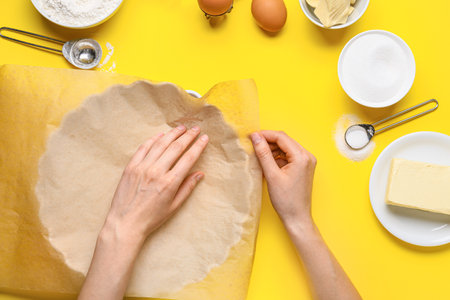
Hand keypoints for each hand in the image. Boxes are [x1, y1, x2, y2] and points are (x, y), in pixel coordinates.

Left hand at [104, 125, 208, 245]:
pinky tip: (161, 135)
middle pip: (176, 147)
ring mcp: (142, 168)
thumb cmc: (151, 218)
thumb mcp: (174, 206)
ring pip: (160, 144)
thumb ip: (187, 188)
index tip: (204, 138)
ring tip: (181, 128)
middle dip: (188, 136)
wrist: (125, 223)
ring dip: (172, 134)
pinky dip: (153, 140)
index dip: (198, 146)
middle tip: (195, 129)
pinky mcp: (131, 167)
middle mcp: (156, 172)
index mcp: (170, 182)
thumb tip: (200, 174)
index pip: (188, 158)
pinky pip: (143, 148)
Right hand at [250, 130, 315, 227]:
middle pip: (284, 140)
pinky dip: (277, 156)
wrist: (296, 217)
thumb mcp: (272, 175)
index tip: (251, 136)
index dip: (265, 135)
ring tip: (258, 153)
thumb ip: (264, 154)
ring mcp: (306, 162)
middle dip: (268, 140)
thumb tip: (256, 138)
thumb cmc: (286, 200)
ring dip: (272, 148)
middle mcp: (307, 156)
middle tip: (252, 143)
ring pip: (286, 147)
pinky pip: (288, 156)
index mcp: (302, 157)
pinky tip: (267, 161)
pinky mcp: (303, 167)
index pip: (281, 137)